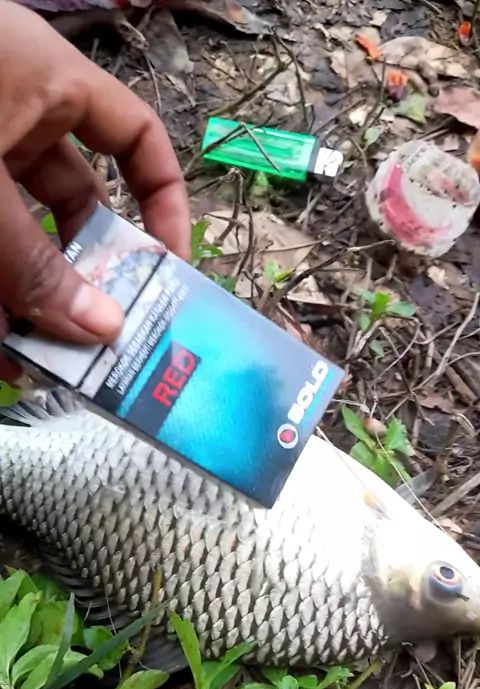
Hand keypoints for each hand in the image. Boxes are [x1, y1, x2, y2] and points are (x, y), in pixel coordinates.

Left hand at [0, 0, 190, 380]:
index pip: (135, 138)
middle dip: (82, 274)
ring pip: (18, 233)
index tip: (165, 268)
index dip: (164, 202)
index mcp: (46, 84)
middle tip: (92, 335)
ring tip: (32, 357)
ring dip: (28, 295)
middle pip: (73, 204)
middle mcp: (13, 113)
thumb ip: (35, 262)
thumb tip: (102, 331)